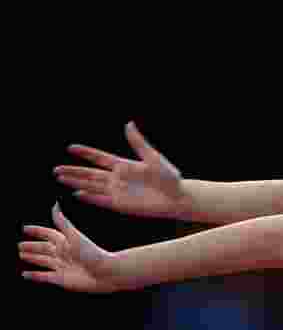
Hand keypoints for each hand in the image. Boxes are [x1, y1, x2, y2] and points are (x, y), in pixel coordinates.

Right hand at [19, 203, 119, 292]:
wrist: (105, 273)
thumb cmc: (92, 253)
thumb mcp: (74, 236)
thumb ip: (63, 222)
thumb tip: (55, 205)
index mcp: (66, 241)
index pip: (48, 234)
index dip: (37, 231)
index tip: (25, 228)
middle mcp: (63, 253)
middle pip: (44, 248)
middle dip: (32, 246)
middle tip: (19, 245)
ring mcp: (62, 266)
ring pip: (43, 261)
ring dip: (32, 258)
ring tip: (21, 255)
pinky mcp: (61, 279)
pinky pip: (43, 276)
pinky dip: (34, 275)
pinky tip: (24, 274)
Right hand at [54, 122, 186, 218]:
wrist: (178, 198)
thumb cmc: (169, 177)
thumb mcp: (153, 158)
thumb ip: (138, 143)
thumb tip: (128, 124)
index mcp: (125, 165)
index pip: (100, 158)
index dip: (86, 153)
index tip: (71, 148)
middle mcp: (118, 178)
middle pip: (90, 174)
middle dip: (74, 171)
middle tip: (56, 169)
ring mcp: (118, 192)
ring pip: (92, 186)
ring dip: (77, 183)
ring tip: (61, 179)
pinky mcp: (121, 204)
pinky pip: (101, 200)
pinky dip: (89, 197)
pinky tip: (77, 194)